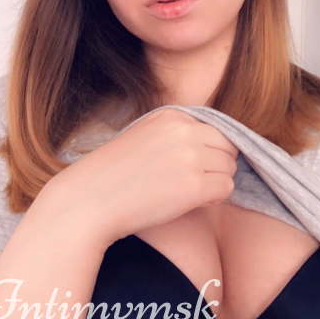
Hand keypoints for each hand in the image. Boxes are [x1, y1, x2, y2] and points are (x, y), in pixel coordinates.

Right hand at [45, 107, 238, 246]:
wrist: (90, 199)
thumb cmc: (114, 173)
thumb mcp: (145, 136)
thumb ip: (176, 134)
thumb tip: (214, 145)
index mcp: (172, 115)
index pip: (216, 128)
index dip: (209, 151)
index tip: (193, 165)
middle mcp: (184, 130)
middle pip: (228, 146)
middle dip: (218, 165)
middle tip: (195, 182)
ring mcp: (190, 156)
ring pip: (229, 168)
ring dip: (216, 183)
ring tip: (189, 193)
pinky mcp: (194, 185)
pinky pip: (226, 188)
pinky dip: (215, 199)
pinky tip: (192, 203)